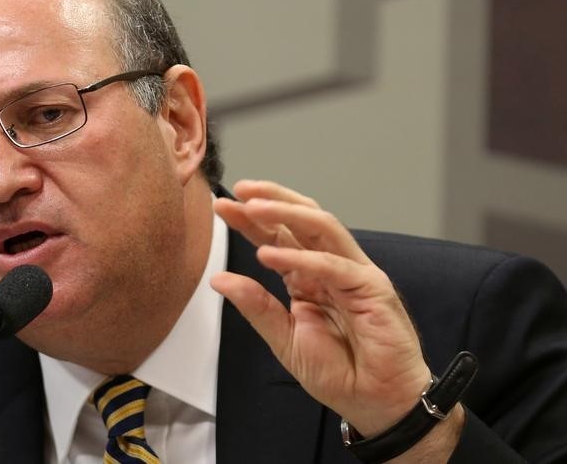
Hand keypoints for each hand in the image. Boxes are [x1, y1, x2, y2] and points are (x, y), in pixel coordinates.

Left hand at [211, 180, 431, 435]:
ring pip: (321, 228)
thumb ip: (255, 306)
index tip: (223, 206)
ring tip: (252, 208)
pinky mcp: (373, 288)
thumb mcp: (284, 339)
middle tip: (238, 192)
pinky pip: (334, 266)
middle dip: (269, 201)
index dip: (251, 220)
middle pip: (300, 220)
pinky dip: (302, 258)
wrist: (377, 404)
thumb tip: (218, 280)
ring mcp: (353, 273)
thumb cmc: (340, 372)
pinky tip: (269, 255)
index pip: (278, 237)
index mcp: (308, 277)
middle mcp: (330, 267)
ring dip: (285, 213)